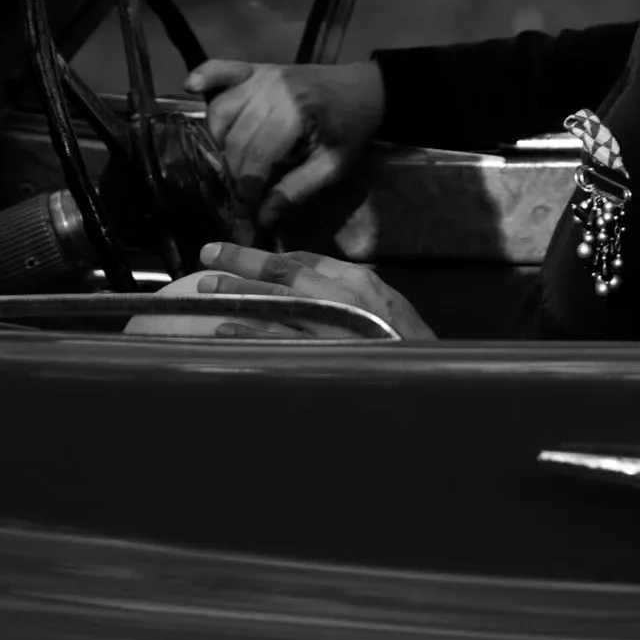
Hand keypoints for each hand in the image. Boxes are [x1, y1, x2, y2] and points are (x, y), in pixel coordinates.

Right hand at [184, 59, 384, 225]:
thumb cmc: (351, 130)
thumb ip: (296, 191)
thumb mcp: (332, 167)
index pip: (255, 159)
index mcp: (295, 114)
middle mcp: (272, 90)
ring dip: (217, 141)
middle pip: (234, 139)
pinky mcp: (255, 68)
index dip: (247, 191)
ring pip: (220, 113)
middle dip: (234, 173)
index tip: (248, 212)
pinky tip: (191, 88)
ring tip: (232, 163)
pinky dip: (204, 77)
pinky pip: (220, 69)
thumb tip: (261, 219)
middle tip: (241, 195)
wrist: (365, 90)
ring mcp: (261, 75)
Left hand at [192, 241, 435, 340]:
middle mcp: (343, 297)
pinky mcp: (323, 357)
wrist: (433, 386)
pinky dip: (250, 333)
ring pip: (274, 302)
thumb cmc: (409, 350)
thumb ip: (352, 295)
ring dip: (238, 292)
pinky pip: (278, 342)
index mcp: (359, 282)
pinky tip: (225, 328)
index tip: (241, 256)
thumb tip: (312, 285)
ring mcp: (331, 327)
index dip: (269, 257)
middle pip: (283, 271)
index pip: (306, 260)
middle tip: (207, 253)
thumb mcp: (387, 310)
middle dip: (242, 261)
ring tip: (206, 287)